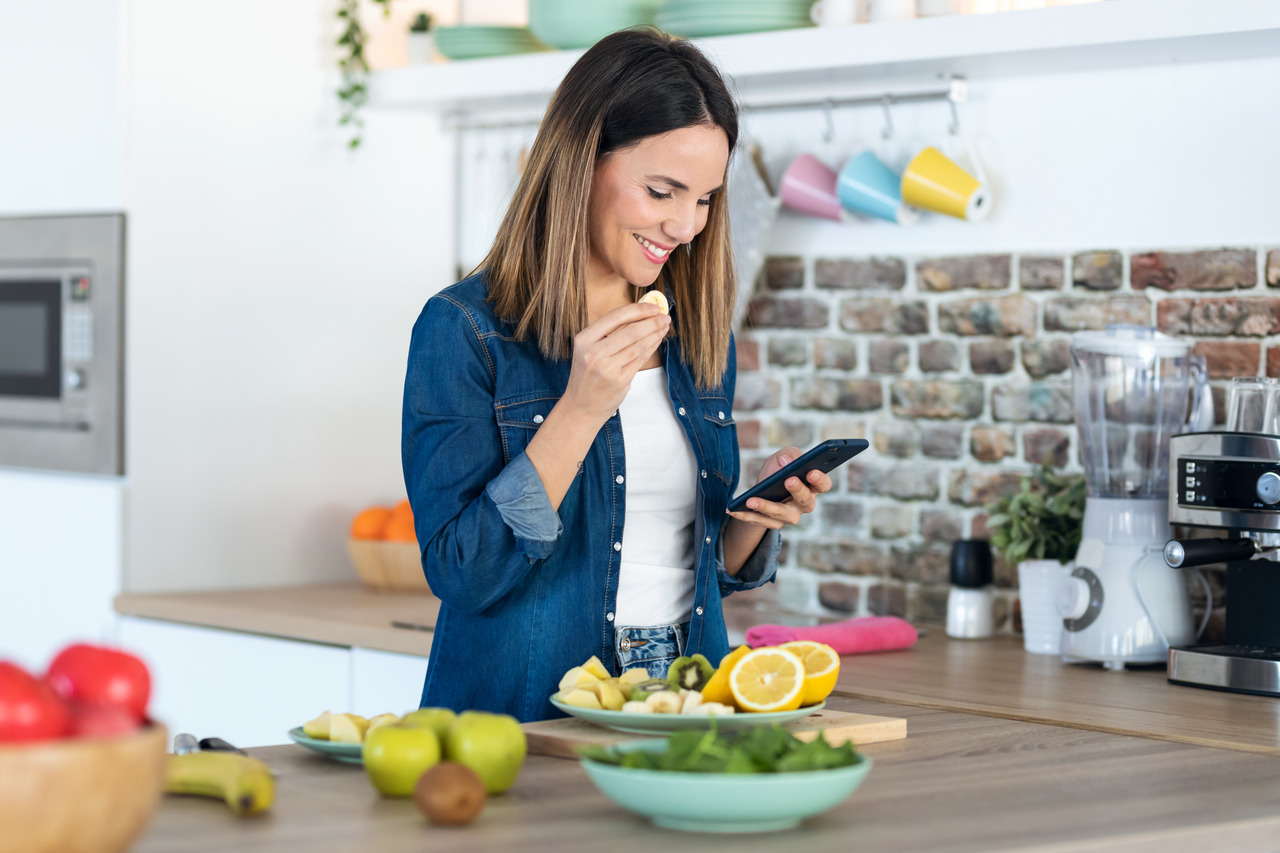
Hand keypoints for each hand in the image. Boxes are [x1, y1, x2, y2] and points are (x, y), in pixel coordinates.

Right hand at [560, 303, 669, 422]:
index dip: (638, 310)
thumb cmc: (587, 375)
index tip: (653, 307)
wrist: (580, 406)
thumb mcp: (587, 350)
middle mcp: (594, 353)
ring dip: (654, 334)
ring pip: (638, 346)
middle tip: (665, 317)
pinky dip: (651, 348)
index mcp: (584, 339)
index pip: (615, 317)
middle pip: (630, 331)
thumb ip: (607, 333)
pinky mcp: (620, 380)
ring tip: (664, 327)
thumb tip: (639, 314)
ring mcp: (607, 368)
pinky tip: (657, 341)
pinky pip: (640, 359)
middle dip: (652, 322)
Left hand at [727, 446, 832, 530]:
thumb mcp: (782, 457)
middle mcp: (804, 504)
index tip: (811, 472)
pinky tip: (732, 509)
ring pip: (781, 514)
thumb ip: (789, 454)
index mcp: (812, 486)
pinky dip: (745, 515)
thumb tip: (787, 463)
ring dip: (766, 507)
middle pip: (806, 501)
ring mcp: (790, 516)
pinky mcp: (773, 524)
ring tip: (751, 500)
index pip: (824, 485)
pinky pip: (759, 521)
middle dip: (797, 491)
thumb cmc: (778, 470)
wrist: (763, 488)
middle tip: (787, 480)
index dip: (820, 479)